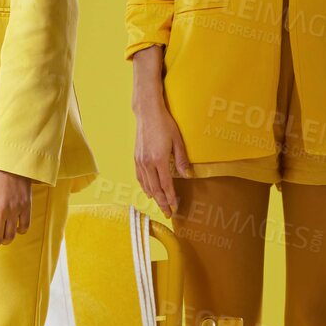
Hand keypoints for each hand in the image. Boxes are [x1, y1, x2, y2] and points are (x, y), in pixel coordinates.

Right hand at [134, 97, 191, 217]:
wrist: (148, 113)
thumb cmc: (165, 124)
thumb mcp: (178, 141)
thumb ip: (182, 160)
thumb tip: (188, 176)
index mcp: (159, 160)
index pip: (166, 185)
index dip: (170, 198)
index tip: (174, 208)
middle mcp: (147, 163)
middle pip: (155, 189)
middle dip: (162, 202)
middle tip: (168, 213)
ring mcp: (140, 161)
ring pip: (146, 185)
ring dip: (153, 197)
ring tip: (160, 205)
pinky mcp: (136, 158)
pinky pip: (140, 177)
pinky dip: (144, 186)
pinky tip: (148, 191)